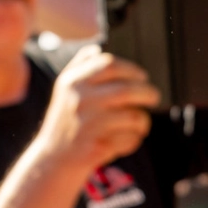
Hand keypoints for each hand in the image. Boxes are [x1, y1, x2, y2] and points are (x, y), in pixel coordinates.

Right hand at [37, 44, 159, 171]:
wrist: (54, 159)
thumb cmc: (66, 120)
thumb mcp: (64, 89)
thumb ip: (79, 66)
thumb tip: (96, 48)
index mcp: (73, 82)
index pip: (109, 64)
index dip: (132, 69)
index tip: (142, 77)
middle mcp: (80, 100)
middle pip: (127, 90)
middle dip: (147, 93)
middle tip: (154, 97)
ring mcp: (88, 124)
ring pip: (133, 117)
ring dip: (143, 120)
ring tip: (141, 122)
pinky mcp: (97, 146)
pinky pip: (130, 139)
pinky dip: (134, 139)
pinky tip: (127, 139)